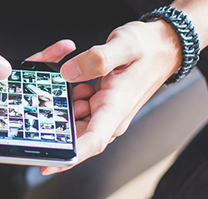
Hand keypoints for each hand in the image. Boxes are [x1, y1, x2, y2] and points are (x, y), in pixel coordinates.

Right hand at [0, 0, 75, 145]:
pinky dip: (26, 70)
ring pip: (10, 96)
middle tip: (65, 92)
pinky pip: (5, 79)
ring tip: (62, 63)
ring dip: (35, 85)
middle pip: (6, 115)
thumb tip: (2, 71)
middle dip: (36, 108)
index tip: (41, 134)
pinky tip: (47, 56)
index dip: (14, 139)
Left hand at [41, 20, 182, 174]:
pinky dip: (68, 100)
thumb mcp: (124, 44)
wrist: (165, 46)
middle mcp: (111, 115)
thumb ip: (96, 59)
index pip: (93, 141)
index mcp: (116, 106)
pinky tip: (70, 82)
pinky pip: (78, 111)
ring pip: (75, 123)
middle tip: (41, 112)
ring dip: (62, 110)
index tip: (49, 163)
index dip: (70, 156)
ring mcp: (106, 111)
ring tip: (62, 86)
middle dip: (55, 131)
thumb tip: (68, 72)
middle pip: (77, 137)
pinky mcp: (101, 104)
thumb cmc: (149, 47)